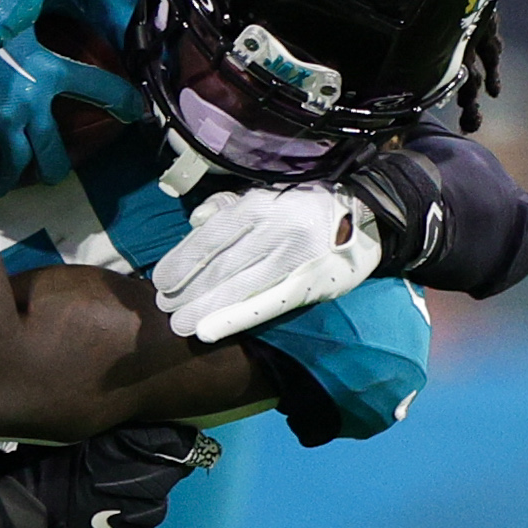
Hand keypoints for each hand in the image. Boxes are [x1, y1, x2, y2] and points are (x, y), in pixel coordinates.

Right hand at [0, 42, 145, 191]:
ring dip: (15, 177)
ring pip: (16, 168)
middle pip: (53, 152)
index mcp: (48, 72)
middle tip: (56, 170)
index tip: (132, 112)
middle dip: (58, 166)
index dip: (123, 102)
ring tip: (9, 180)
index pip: (100, 89)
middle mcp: (28, 106)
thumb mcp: (19, 0)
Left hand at [152, 183, 383, 341]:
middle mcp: (275, 229)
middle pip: (220, 266)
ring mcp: (294, 258)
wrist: (366, 216)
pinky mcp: (311, 283)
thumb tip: (194, 222)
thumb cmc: (304, 208)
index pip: (209, 238)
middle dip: (187, 290)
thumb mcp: (266, 195)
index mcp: (259, 205)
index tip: (161, 281)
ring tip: (179, 323)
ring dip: (203, 308)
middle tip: (164, 307)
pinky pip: (265, 305)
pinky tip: (208, 331)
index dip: (181, 262)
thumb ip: (227, 206)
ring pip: (237, 288)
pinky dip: (234, 319)